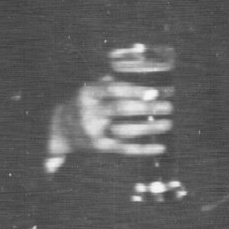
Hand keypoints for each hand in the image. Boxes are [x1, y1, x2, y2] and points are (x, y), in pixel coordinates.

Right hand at [51, 76, 170, 158]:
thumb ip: (111, 83)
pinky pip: (125, 149)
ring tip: (168, 123)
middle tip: (168, 106)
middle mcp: (88, 112)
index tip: (155, 91)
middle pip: (120, 109)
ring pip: (125, 130)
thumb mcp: (90, 90)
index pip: (113, 89)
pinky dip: (144, 149)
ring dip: (149, 128)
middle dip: (146, 107)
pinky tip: (161, 147)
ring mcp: (93, 131)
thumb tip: (143, 78)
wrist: (59, 129)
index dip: (135, 90)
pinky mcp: (99, 147)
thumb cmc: (83, 105)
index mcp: (87, 94)